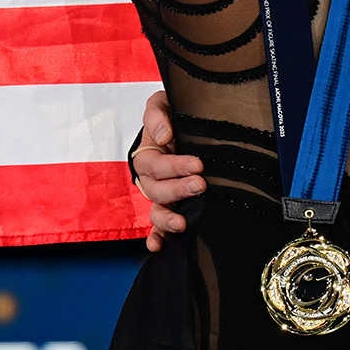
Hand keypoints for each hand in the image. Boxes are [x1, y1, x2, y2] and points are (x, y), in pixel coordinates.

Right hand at [131, 90, 204, 251]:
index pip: (156, 164)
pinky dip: (156, 235)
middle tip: (200, 184)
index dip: (175, 166)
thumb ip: (157, 114)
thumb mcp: (162, 103)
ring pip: (156, 208)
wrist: (182, 120)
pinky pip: (157, 224)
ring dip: (167, 217)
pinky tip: (158, 246)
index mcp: (148, 153)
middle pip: (156, 189)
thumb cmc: (172, 111)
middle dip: (178, 189)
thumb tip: (164, 135)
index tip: (198, 164)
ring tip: (182, 222)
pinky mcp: (169, 202)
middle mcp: (151, 176)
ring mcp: (159, 191)